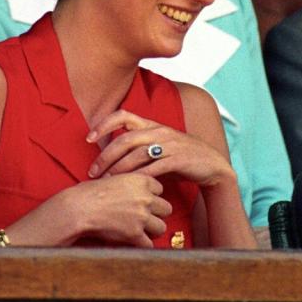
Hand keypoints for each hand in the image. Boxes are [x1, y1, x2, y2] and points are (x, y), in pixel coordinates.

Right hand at [61, 173, 171, 247]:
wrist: (79, 208)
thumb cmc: (89, 193)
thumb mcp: (114, 178)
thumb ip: (130, 184)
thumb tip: (136, 190)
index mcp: (141, 181)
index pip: (160, 189)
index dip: (152, 196)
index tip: (143, 201)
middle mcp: (146, 198)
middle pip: (166, 208)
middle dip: (157, 214)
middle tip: (146, 217)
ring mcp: (142, 216)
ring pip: (161, 227)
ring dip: (153, 230)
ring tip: (143, 231)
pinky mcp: (135, 233)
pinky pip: (149, 244)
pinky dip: (143, 245)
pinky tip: (136, 243)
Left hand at [85, 110, 234, 186]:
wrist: (213, 166)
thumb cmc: (182, 160)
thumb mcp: (161, 147)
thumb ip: (140, 147)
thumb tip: (111, 156)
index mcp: (153, 125)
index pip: (123, 115)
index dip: (103, 124)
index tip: (88, 138)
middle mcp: (160, 131)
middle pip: (125, 139)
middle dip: (105, 156)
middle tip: (92, 172)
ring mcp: (170, 145)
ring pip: (136, 154)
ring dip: (118, 169)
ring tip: (106, 181)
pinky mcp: (178, 159)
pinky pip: (153, 168)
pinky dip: (138, 177)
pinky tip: (128, 186)